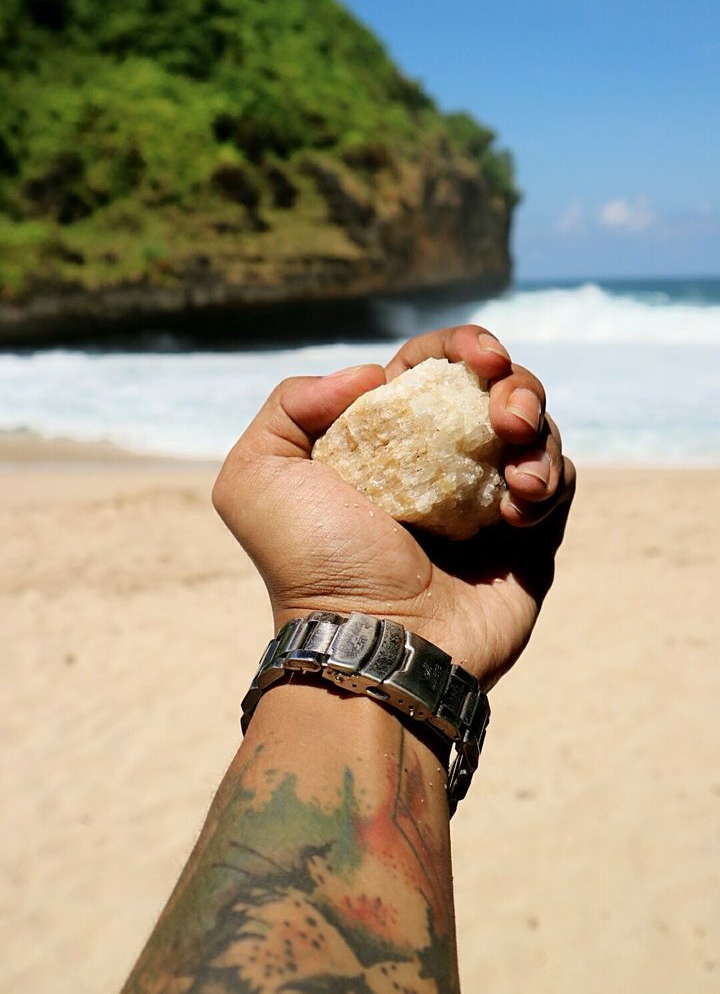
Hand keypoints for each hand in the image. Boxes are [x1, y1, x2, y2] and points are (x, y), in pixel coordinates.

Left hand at [213, 325, 574, 688]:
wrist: (372, 646)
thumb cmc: (313, 565)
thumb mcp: (257, 476)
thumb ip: (290, 403)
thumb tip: (374, 374)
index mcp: (383, 439)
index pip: (434, 367)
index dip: (463, 347)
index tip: (479, 357)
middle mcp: (437, 464)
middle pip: (498, 390)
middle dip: (515, 386)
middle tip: (507, 417)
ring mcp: (485, 502)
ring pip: (537, 431)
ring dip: (537, 434)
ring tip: (516, 478)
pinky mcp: (528, 542)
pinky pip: (559, 484)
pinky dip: (548, 481)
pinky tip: (517, 509)